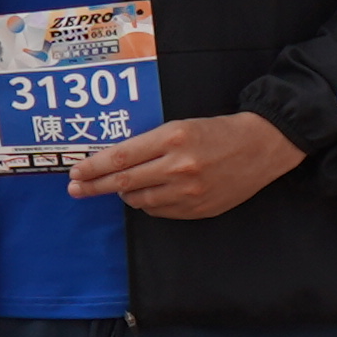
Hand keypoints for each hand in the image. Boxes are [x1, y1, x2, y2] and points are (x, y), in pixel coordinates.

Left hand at [67, 110, 304, 219]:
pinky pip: (159, 211)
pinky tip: (148, 194)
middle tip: (75, 189)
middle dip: (94, 186)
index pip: (121, 157)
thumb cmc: (218, 131)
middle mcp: (179, 166)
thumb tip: (116, 163)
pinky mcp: (197, 208)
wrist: (261, 147)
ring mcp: (189, 191)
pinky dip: (147, 203)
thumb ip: (150, 145)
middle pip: (124, 182)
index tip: (76, 172)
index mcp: (173, 138)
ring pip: (140, 200)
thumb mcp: (182, 126)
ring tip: (117, 188)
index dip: (94, 167)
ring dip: (123, 195)